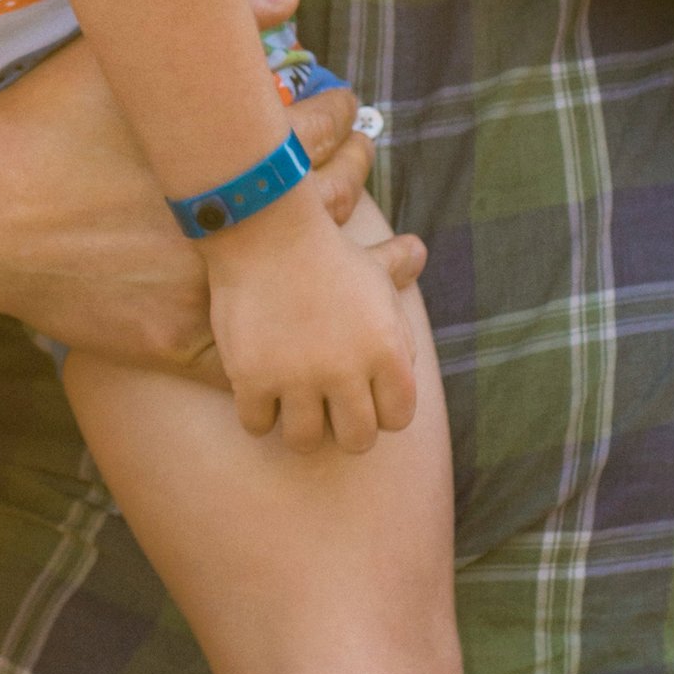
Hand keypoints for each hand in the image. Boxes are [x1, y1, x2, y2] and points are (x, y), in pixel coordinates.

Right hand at [0, 24, 420, 369]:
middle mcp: (219, 227)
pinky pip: (247, 350)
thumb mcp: (112, 59)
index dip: (339, 112)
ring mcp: (197, 292)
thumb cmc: (36, 123)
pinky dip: (278, 331)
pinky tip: (294, 308)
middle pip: (323, 201)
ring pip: (298, 279)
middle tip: (353, 151)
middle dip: (349, 170)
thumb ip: (208, 26)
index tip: (340, 103)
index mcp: (215, 154)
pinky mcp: (168, 341)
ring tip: (333, 218)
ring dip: (331, 249)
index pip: (316, 130)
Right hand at [205, 183, 419, 452]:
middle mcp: (348, 371)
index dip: (380, 411)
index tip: (361, 396)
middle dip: (342, 427)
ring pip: (304, 442)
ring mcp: (298, 378)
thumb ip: (399, 275)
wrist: (264, 231)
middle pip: (356, 440)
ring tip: (289, 406)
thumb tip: (420, 255)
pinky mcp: (253, 378)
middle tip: (324, 407)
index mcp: (387, 351)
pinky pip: (256, 425)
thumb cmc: (323, 250)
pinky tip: (255, 391)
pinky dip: (255, 413)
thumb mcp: (371, 263)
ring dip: (298, 427)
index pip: (398, 418)